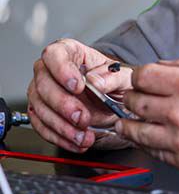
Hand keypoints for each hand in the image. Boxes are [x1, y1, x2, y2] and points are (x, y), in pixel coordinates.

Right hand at [27, 38, 132, 152]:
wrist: (112, 102)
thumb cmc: (113, 82)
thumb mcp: (123, 77)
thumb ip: (113, 77)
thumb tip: (96, 81)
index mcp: (70, 52)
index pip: (55, 54)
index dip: (63, 71)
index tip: (78, 86)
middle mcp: (50, 70)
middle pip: (44, 84)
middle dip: (63, 105)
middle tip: (82, 117)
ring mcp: (42, 91)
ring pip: (40, 108)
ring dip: (62, 126)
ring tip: (84, 136)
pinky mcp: (40, 112)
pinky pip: (41, 126)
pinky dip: (59, 137)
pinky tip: (75, 141)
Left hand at [117, 56, 178, 181]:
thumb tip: (164, 65)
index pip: (142, 75)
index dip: (141, 75)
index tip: (144, 78)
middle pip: (134, 101)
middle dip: (134, 96)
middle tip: (140, 96)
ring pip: (135, 130)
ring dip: (131, 122)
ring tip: (133, 119)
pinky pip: (151, 151)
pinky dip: (147, 142)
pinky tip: (153, 135)